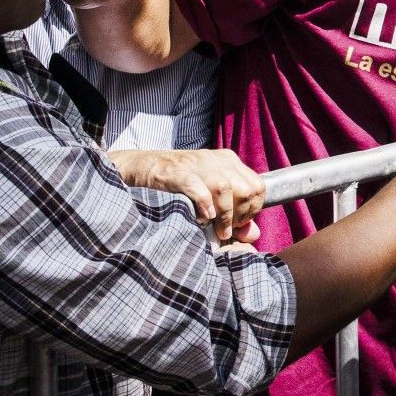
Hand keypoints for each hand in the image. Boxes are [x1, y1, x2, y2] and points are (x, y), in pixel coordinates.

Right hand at [114, 148, 265, 244]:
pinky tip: (202, 218)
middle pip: (246, 189)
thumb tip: (254, 235)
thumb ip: (233, 215)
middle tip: (224, 230)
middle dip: (239, 215)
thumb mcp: (209, 197)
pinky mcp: (176, 172)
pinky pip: (198, 186)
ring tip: (214, 231)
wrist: (138, 168)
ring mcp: (197, 164)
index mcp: (228, 162)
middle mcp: (216, 160)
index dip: (252, 211)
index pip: (258, 187)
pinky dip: (204, 204)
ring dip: (223, 215)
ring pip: (226, 188)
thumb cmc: (175, 187)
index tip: (237, 226)